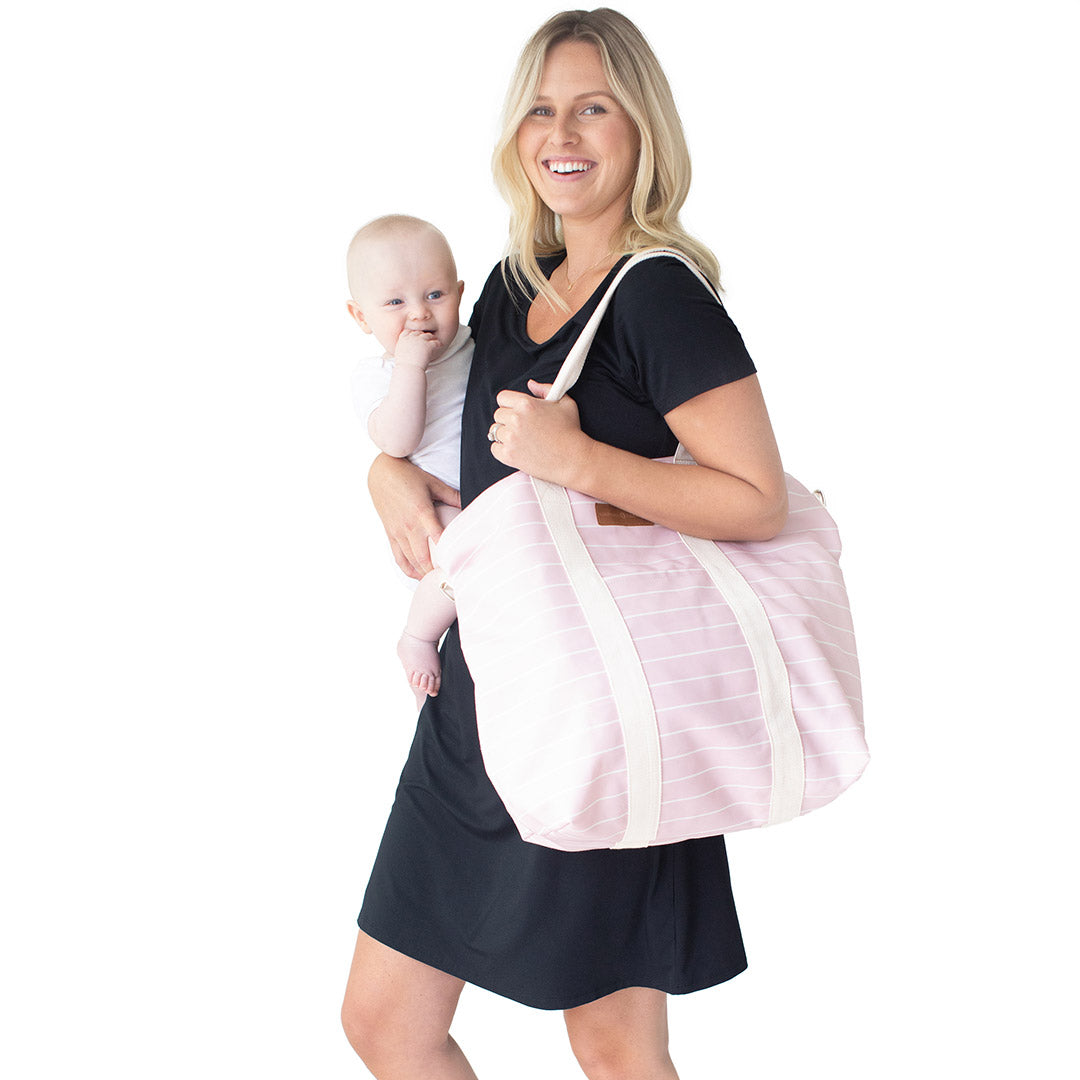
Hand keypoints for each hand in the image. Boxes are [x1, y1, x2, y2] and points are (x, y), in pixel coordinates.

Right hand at [367, 454, 460, 578]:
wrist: (381, 473)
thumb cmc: (408, 476)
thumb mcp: (433, 483)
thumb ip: (452, 496)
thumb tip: (469, 504)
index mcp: (422, 513)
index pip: (438, 539)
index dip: (448, 554)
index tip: (458, 565)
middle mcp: (409, 526)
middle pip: (422, 557)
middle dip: (434, 572)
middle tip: (448, 580)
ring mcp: (398, 532)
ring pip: (410, 560)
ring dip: (422, 573)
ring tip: (434, 582)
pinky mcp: (390, 533)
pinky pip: (397, 556)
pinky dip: (407, 568)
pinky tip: (416, 574)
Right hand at [393, 329, 443, 370]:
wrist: (409, 369)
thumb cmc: (403, 366)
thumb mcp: (399, 355)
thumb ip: (401, 350)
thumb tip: (396, 354)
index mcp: (403, 339)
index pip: (408, 331)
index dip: (412, 333)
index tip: (415, 337)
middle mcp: (411, 337)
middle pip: (418, 332)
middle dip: (422, 335)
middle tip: (427, 338)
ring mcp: (420, 340)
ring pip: (428, 335)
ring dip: (431, 338)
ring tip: (434, 340)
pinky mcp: (428, 345)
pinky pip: (435, 342)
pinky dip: (438, 344)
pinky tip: (440, 345)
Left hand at [490, 380, 594, 486]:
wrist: (574, 459)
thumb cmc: (571, 431)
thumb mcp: (565, 403)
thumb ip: (545, 389)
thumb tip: (531, 385)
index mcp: (526, 404)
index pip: (502, 398)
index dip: (509, 404)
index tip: (516, 410)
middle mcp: (515, 419)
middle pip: (498, 415)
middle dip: (508, 419)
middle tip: (522, 427)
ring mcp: (511, 438)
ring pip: (496, 432)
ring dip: (505, 435)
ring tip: (521, 439)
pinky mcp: (508, 455)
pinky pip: (494, 448)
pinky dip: (502, 449)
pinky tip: (516, 449)